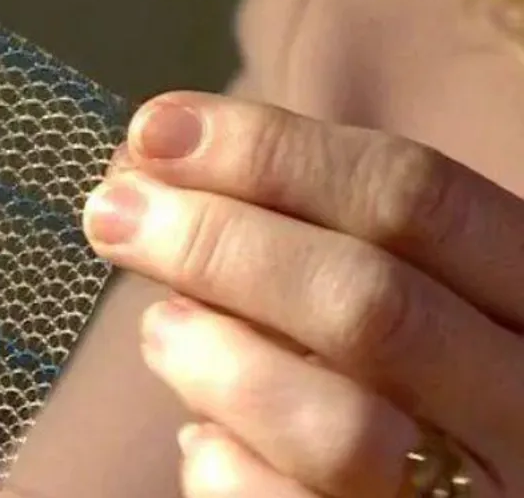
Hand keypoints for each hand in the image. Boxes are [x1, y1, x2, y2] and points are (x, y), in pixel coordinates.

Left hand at [85, 91, 522, 496]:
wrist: (448, 491)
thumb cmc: (403, 374)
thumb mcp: (398, 283)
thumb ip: (306, 227)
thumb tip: (156, 158)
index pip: (417, 195)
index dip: (272, 152)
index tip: (156, 130)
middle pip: (369, 301)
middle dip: (218, 242)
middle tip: (112, 211)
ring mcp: (479, 497)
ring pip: (337, 428)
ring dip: (217, 359)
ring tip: (160, 329)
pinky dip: (221, 463)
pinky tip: (203, 436)